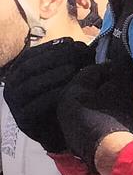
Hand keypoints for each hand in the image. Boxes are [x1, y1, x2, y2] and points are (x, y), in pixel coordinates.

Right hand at [2, 38, 94, 152]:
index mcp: (18, 73)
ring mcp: (15, 104)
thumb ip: (65, 61)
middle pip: (30, 67)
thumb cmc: (62, 99)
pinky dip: (52, 96)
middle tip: (76, 54)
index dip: (51, 47)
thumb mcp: (62, 77)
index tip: (73, 42)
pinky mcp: (23, 120)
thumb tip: (77, 43)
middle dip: (54, 58)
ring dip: (52, 75)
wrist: (60, 132)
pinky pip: (36, 106)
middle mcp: (12, 87)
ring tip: (72, 69)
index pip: (31, 55)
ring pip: (30, 85)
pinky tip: (69, 91)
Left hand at [59, 45, 132, 170]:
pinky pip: (85, 118)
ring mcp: (66, 122)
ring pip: (85, 103)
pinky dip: (96, 114)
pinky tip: (109, 118)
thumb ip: (120, 69)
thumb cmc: (116, 117)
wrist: (111, 152)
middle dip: (102, 85)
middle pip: (85, 87)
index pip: (90, 70)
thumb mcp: (122, 89)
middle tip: (120, 86)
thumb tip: (122, 57)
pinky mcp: (73, 137)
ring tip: (117, 102)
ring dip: (99, 100)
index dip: (109, 68)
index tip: (122, 72)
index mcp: (72, 90)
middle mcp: (63, 105)